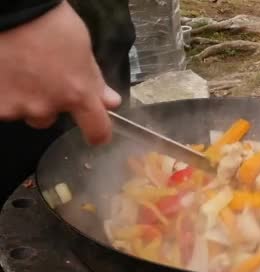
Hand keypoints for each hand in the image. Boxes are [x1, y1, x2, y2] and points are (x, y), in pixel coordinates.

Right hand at [0, 0, 120, 144]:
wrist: (8, 10)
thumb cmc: (49, 23)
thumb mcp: (81, 49)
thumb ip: (93, 80)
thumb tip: (110, 102)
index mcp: (77, 94)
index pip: (97, 130)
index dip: (98, 132)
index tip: (95, 132)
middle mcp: (46, 107)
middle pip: (48, 118)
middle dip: (45, 102)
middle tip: (38, 75)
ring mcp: (16, 106)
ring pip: (22, 111)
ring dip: (22, 96)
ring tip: (16, 68)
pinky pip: (2, 105)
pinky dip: (2, 92)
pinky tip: (3, 70)